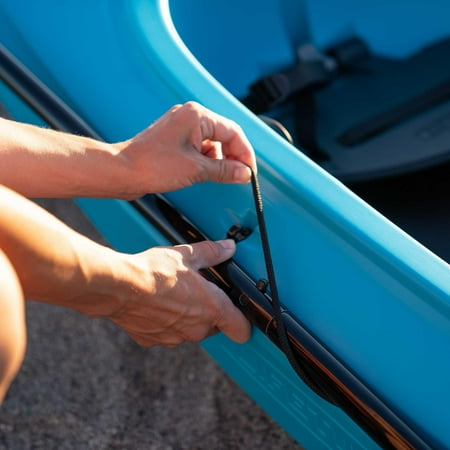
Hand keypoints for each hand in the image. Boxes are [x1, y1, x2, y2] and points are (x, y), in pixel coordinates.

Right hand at [107, 239, 250, 347]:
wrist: (119, 287)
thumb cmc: (154, 272)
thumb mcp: (187, 256)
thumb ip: (212, 253)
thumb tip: (228, 247)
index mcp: (212, 309)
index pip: (241, 329)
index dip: (242, 323)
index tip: (238, 315)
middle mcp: (196, 329)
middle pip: (213, 327)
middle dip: (208, 313)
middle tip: (197, 293)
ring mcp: (174, 337)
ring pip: (189, 331)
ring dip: (185, 318)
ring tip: (172, 296)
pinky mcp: (154, 340)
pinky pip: (166, 334)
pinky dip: (163, 323)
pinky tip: (155, 305)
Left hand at [115, 102, 256, 197]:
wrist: (122, 171)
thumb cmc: (152, 165)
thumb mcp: (196, 170)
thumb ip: (225, 170)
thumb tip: (244, 173)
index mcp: (197, 115)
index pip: (233, 132)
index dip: (245, 153)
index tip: (249, 171)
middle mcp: (189, 116)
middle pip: (223, 135)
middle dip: (232, 156)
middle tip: (238, 175)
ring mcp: (180, 126)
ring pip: (211, 142)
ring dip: (217, 159)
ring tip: (216, 176)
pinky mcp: (173, 138)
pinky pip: (198, 146)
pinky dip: (205, 160)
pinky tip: (203, 173)